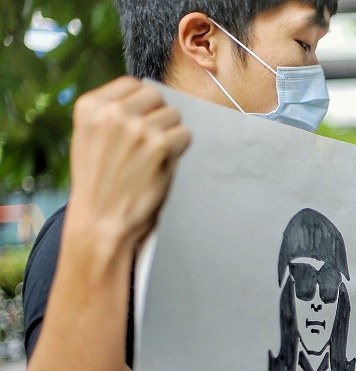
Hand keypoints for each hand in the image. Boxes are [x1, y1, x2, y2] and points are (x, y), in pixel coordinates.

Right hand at [66, 77, 190, 249]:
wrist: (100, 221)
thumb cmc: (99, 183)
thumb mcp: (90, 139)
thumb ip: (111, 115)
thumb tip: (148, 96)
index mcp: (90, 106)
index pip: (132, 84)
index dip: (143, 104)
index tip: (141, 122)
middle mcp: (112, 112)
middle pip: (156, 97)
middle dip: (158, 117)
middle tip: (150, 143)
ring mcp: (137, 128)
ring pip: (174, 116)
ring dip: (170, 135)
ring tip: (153, 159)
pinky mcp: (159, 146)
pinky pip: (185, 135)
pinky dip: (179, 151)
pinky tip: (163, 166)